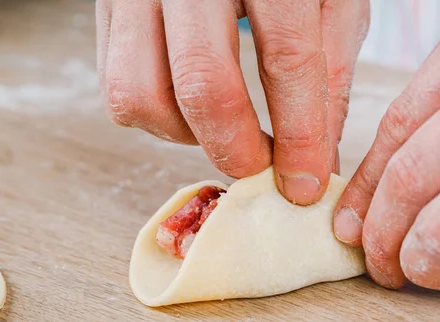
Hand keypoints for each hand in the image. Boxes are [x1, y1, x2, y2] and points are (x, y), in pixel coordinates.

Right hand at [96, 0, 368, 204]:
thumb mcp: (331, 2)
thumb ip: (329, 75)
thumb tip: (316, 161)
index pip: (286, 57)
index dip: (299, 135)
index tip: (304, 185)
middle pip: (202, 84)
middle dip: (236, 149)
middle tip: (261, 167)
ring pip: (138, 93)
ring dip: (186, 135)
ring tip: (223, 128)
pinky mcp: (108, 6)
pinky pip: (116, 85)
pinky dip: (157, 116)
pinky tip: (192, 106)